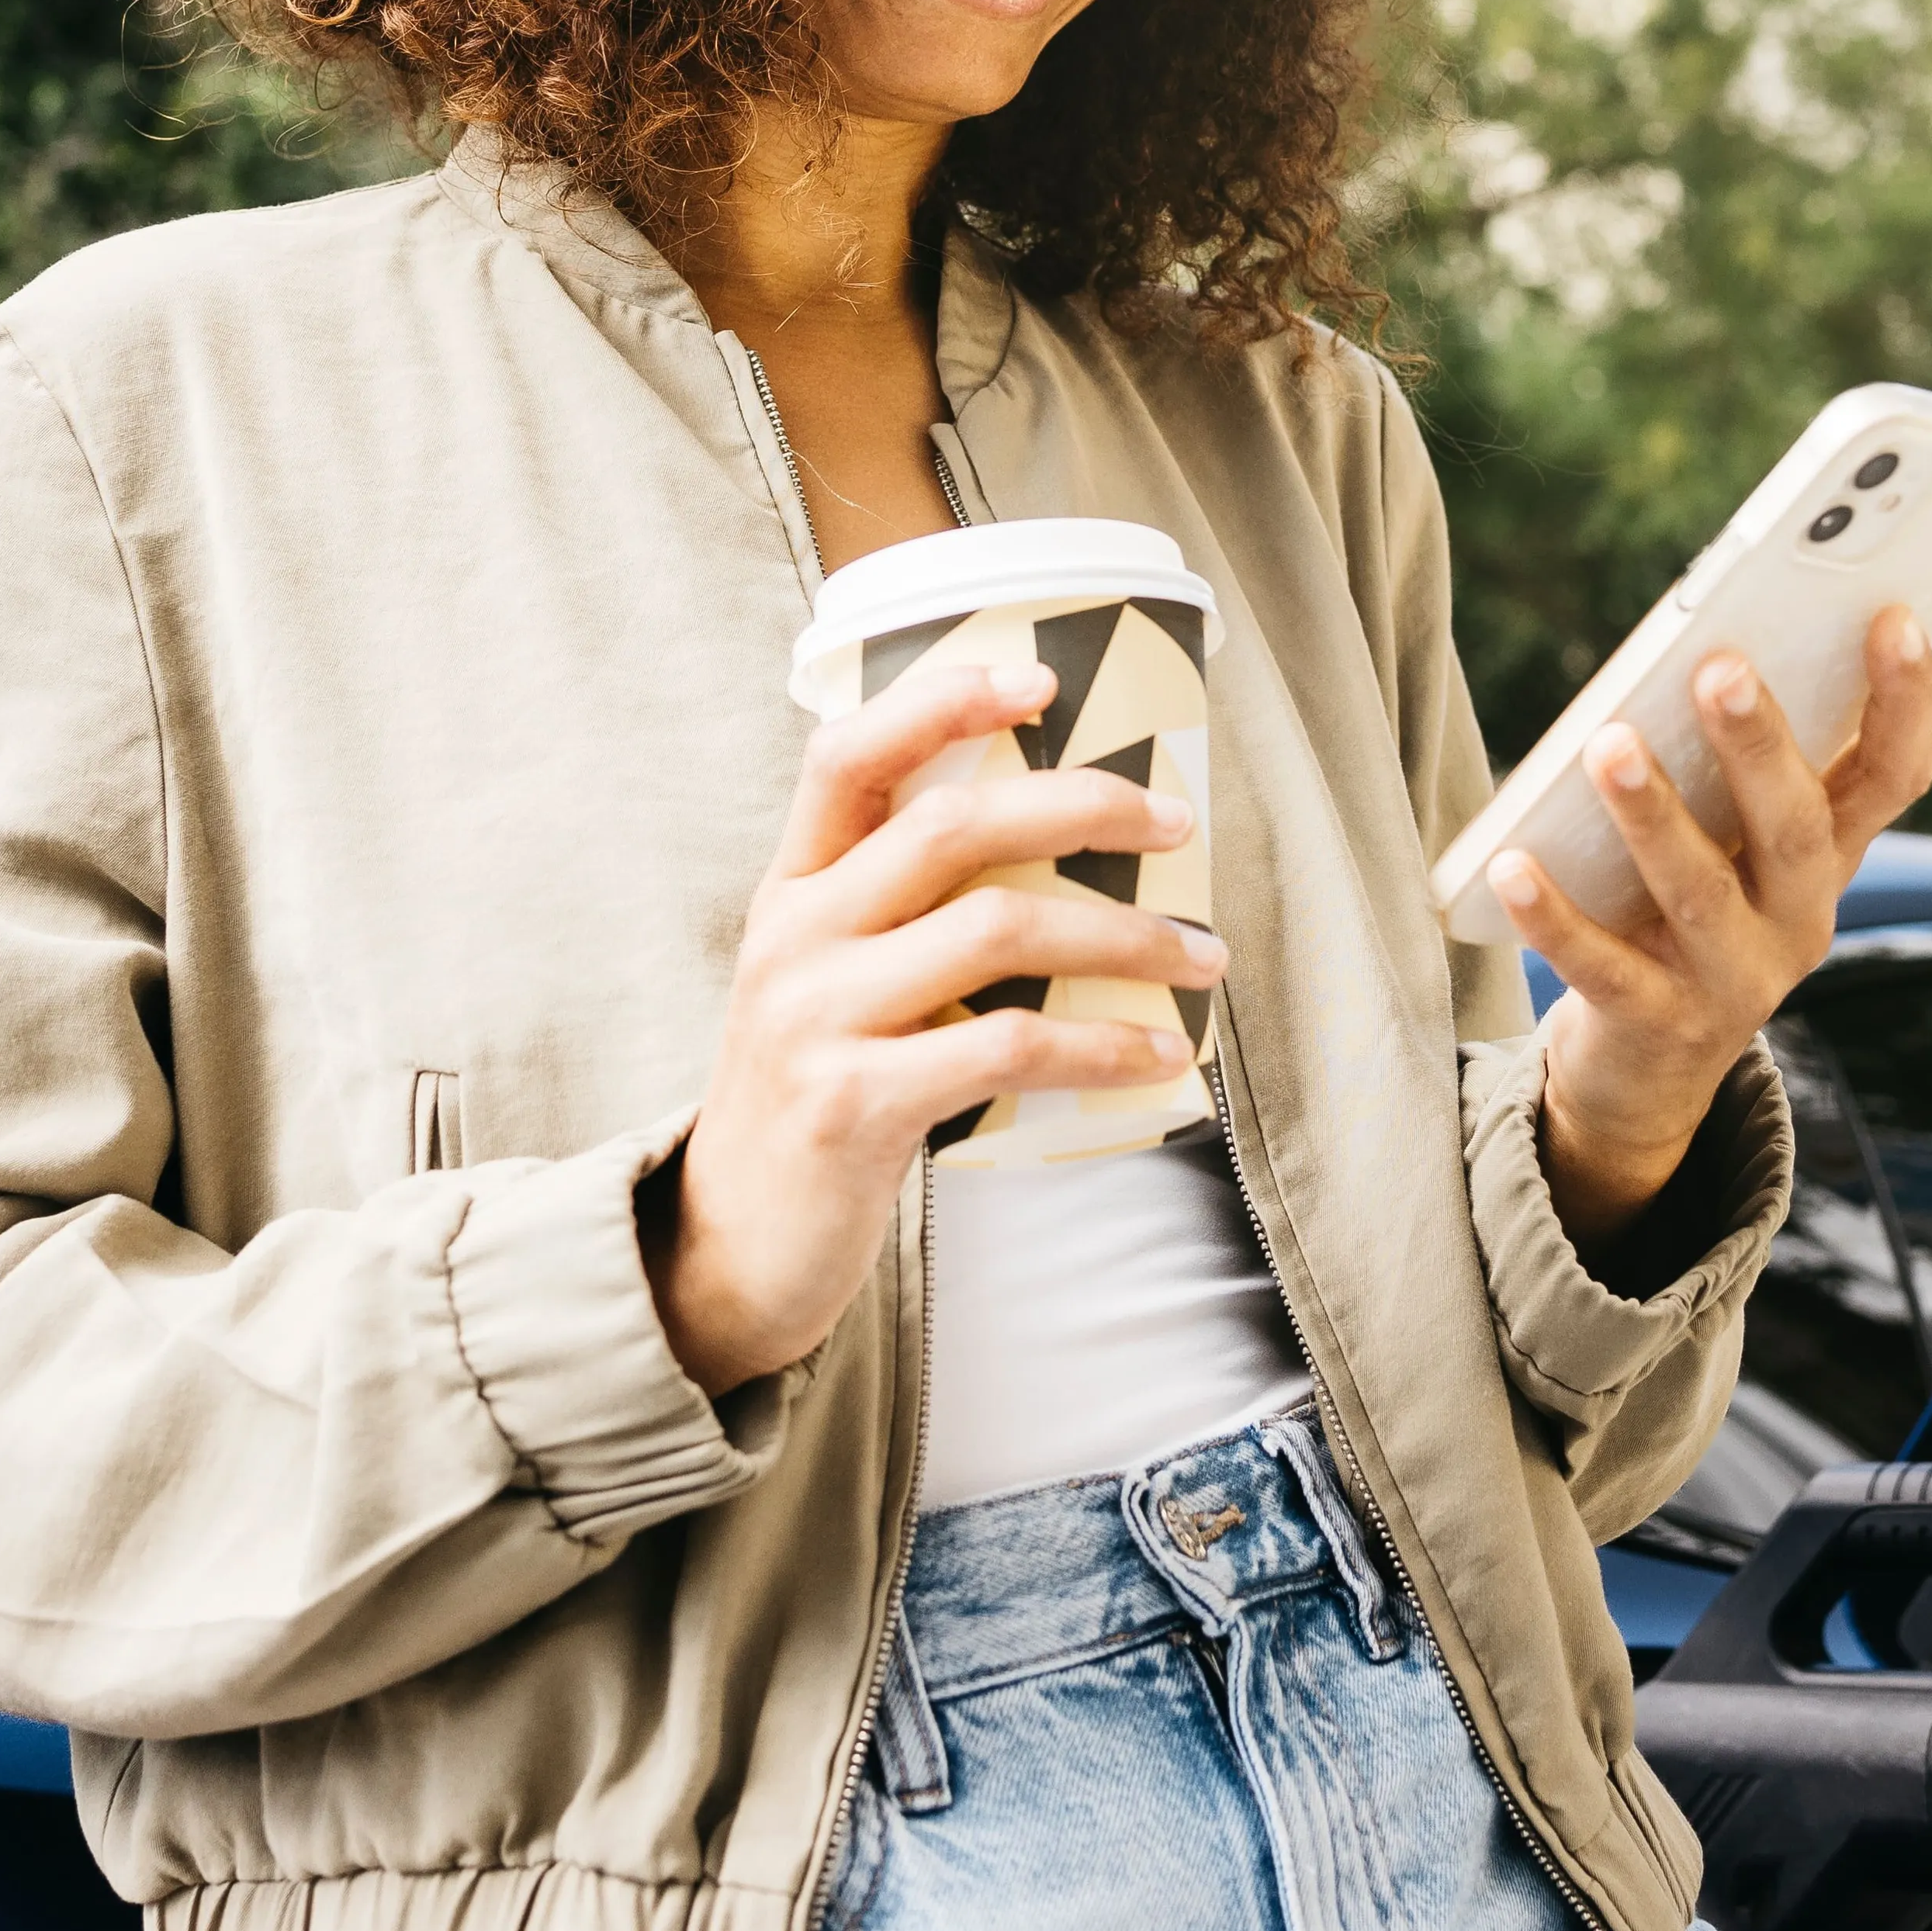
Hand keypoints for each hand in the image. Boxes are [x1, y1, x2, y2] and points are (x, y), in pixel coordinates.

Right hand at [646, 654, 1227, 1393]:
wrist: (731, 1252)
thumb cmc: (813, 1103)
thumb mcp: (829, 986)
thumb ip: (902, 919)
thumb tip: (1063, 859)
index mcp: (790, 890)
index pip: (846, 754)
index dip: (938, 700)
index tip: (1037, 678)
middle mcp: (793, 936)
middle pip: (950, 824)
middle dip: (1081, 805)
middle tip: (1175, 820)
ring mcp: (815, 1018)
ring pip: (997, 928)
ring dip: (1123, 934)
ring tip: (1200, 955)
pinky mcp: (852, 1105)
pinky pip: (1007, 1045)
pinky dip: (1101, 1043)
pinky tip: (1158, 1054)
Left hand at [1488, 608, 1931, 1263]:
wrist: (1649, 1065)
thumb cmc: (1688, 905)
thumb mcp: (1734, 838)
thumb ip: (1738, 762)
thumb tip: (1709, 640)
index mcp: (1830, 856)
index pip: (1894, 775)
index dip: (1906, 701)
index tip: (1893, 616)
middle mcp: (1799, 919)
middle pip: (1798, 830)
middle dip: (1762, 748)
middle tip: (1720, 667)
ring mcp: (1733, 980)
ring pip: (1700, 893)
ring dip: (1655, 815)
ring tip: (1609, 744)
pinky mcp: (1655, 1023)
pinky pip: (1603, 967)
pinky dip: (1557, 917)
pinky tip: (1512, 866)